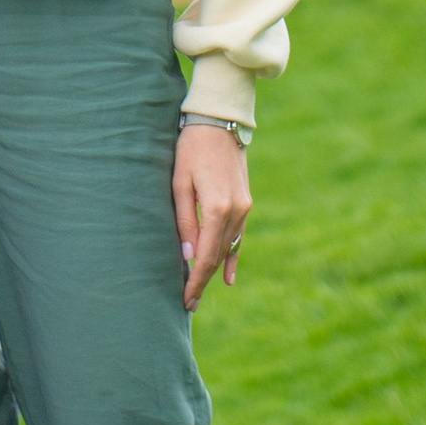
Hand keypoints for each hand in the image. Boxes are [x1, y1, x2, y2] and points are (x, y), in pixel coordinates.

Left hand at [174, 123, 250, 309]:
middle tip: (188, 302)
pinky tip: (228, 278)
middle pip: (218, 255)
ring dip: (214, 268)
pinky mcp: (246, 201)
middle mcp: (236, 211)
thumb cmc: (190, 149)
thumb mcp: (179, 184)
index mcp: (217, 208)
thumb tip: (188, 257)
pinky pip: (239, 235)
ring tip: (198, 290)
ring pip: (228, 246)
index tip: (186, 300)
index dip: (195, 281)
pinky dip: (233, 256)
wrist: (218, 121)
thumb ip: (185, 221)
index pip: (205, 256)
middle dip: (203, 280)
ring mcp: (244, 206)